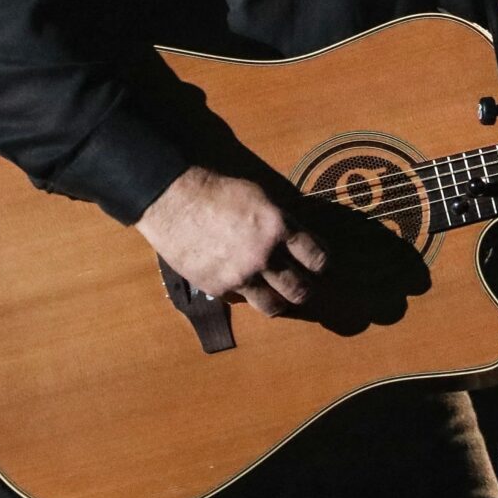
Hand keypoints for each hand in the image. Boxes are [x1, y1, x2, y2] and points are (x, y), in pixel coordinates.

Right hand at [135, 166, 328, 316]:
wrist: (175, 201)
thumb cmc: (218, 192)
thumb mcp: (260, 198)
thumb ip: (281, 223)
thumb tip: (296, 242)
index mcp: (278, 227)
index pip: (317, 258)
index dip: (321, 264)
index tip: (318, 265)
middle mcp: (264, 255)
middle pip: (300, 289)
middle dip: (306, 290)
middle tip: (304, 286)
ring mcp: (241, 275)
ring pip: (274, 305)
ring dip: (281, 302)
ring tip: (280, 298)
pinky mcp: (219, 287)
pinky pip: (243, 300)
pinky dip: (247, 294)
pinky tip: (245, 285)